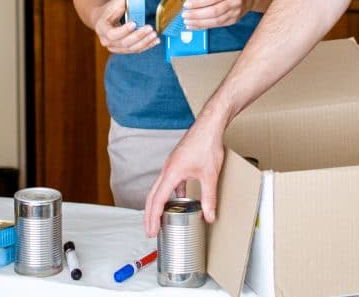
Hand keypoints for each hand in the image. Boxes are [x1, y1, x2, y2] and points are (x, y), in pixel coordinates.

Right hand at [93, 0, 158, 53]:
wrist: (101, 20)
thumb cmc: (109, 10)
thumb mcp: (116, 2)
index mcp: (102, 28)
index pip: (112, 34)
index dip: (124, 30)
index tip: (134, 23)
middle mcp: (106, 41)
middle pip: (123, 43)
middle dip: (138, 36)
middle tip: (149, 28)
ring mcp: (114, 47)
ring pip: (130, 48)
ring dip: (144, 42)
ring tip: (154, 35)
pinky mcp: (122, 50)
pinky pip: (135, 50)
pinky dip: (146, 46)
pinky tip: (155, 41)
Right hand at [144, 116, 224, 235]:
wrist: (208, 126)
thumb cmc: (206, 144)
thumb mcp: (209, 175)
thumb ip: (209, 198)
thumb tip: (209, 215)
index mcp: (171, 173)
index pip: (157, 200)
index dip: (153, 218)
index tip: (151, 231)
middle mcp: (167, 169)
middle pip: (153, 196)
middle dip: (149, 215)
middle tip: (149, 231)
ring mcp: (171, 165)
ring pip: (158, 188)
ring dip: (157, 205)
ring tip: (159, 219)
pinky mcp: (177, 163)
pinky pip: (168, 182)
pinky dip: (168, 194)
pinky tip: (177, 200)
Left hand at [182, 0, 255, 29]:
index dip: (199, 2)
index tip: (187, 4)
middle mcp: (235, 1)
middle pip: (214, 11)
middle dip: (197, 15)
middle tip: (184, 14)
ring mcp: (235, 12)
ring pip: (216, 21)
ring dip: (199, 23)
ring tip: (187, 22)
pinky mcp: (234, 20)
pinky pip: (217, 25)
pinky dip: (204, 26)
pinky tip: (195, 25)